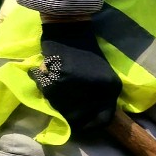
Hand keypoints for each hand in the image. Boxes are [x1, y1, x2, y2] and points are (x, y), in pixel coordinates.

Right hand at [32, 21, 120, 136]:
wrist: (71, 30)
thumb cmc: (85, 53)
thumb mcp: (101, 77)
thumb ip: (98, 98)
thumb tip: (87, 121)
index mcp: (112, 89)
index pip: (104, 119)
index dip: (90, 125)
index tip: (80, 124)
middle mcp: (100, 91)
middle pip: (80, 118)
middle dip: (69, 115)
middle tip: (62, 105)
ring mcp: (80, 87)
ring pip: (62, 108)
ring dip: (54, 100)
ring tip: (53, 85)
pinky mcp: (61, 80)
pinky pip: (48, 93)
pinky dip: (43, 85)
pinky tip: (45, 74)